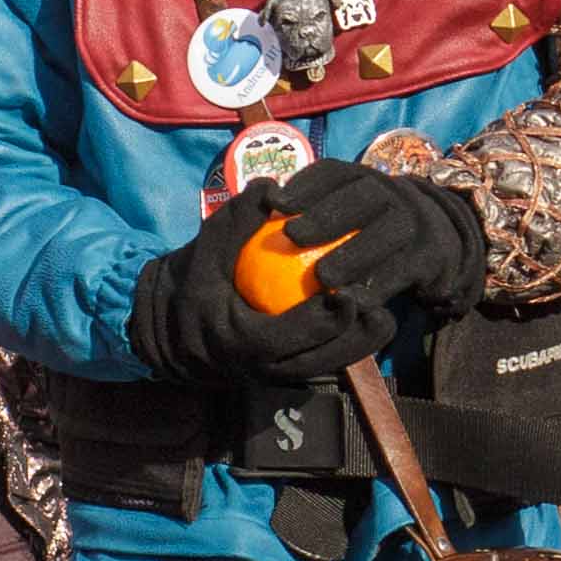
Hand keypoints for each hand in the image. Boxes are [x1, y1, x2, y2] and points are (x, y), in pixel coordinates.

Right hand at [129, 185, 394, 387]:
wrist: (176, 328)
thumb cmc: (195, 281)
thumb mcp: (206, 250)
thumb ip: (237, 220)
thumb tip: (271, 186)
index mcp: (240, 342)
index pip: (289, 337)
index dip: (325, 319)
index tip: (349, 290)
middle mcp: (262, 368)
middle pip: (322, 361)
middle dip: (356, 336)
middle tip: (380, 303)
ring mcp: (278, 375)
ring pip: (331, 367)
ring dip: (361, 341)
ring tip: (384, 308)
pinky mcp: (290, 372)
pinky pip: (328, 361)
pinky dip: (351, 342)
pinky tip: (372, 311)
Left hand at [272, 160, 488, 330]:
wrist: (435, 250)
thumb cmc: (366, 238)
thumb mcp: (340, 218)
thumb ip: (305, 213)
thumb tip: (255, 207)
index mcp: (363, 181)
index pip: (333, 173)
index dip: (305, 184)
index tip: (274, 202)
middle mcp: (393, 193)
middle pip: (365, 194)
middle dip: (328, 212)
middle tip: (292, 236)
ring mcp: (417, 221)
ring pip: (390, 230)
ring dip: (356, 252)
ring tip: (324, 279)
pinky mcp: (433, 252)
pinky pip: (407, 267)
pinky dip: (381, 284)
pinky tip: (353, 302)